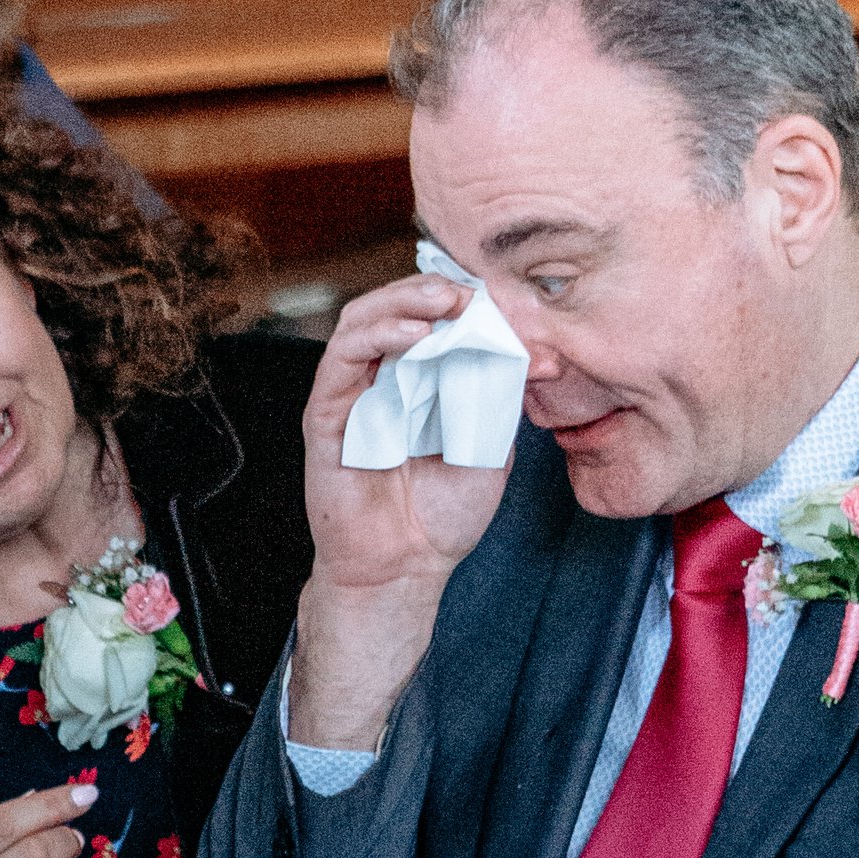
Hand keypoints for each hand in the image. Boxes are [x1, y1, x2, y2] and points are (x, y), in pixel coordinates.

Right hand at [287, 276, 516, 744]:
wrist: (408, 568)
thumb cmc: (444, 512)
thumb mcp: (492, 445)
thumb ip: (502, 397)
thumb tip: (531, 349)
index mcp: (419, 379)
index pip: (430, 318)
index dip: (459, 299)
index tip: (497, 297)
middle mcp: (381, 377)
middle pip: (393, 307)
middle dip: (431, 290)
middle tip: (468, 292)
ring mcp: (350, 393)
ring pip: (362, 321)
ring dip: (403, 302)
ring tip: (444, 303)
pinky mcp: (326, 414)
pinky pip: (342, 361)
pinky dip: (377, 338)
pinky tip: (415, 338)